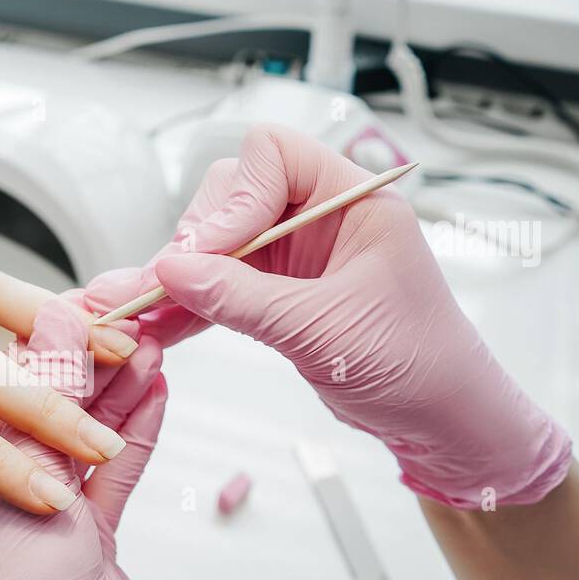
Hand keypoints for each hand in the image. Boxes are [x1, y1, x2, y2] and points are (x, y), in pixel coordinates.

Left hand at [0, 298, 175, 579]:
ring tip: (151, 344)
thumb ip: (41, 410)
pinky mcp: (86, 537)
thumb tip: (51, 334)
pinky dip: (136, 434)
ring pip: (81, 435)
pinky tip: (155, 394)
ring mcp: (40, 515)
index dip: (39, 344)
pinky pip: (112, 473)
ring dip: (118, 391)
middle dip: (86, 361)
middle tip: (123, 316)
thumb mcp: (23, 491)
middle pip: (40, 406)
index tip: (77, 306)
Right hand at [85, 125, 569, 508]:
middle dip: (198, 240)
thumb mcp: (322, 329)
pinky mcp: (282, 294)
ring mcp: (299, 257)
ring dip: (181, 278)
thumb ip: (242, 297)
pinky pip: (223, 286)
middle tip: (167, 287)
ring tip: (137, 310)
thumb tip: (169, 270)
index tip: (211, 253)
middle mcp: (322, 217)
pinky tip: (158, 327)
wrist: (441, 423)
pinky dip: (192, 306)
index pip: (273, 156)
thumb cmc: (416, 366)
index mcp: (352, 200)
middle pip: (233, 196)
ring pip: (219, 244)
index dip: (234, 199)